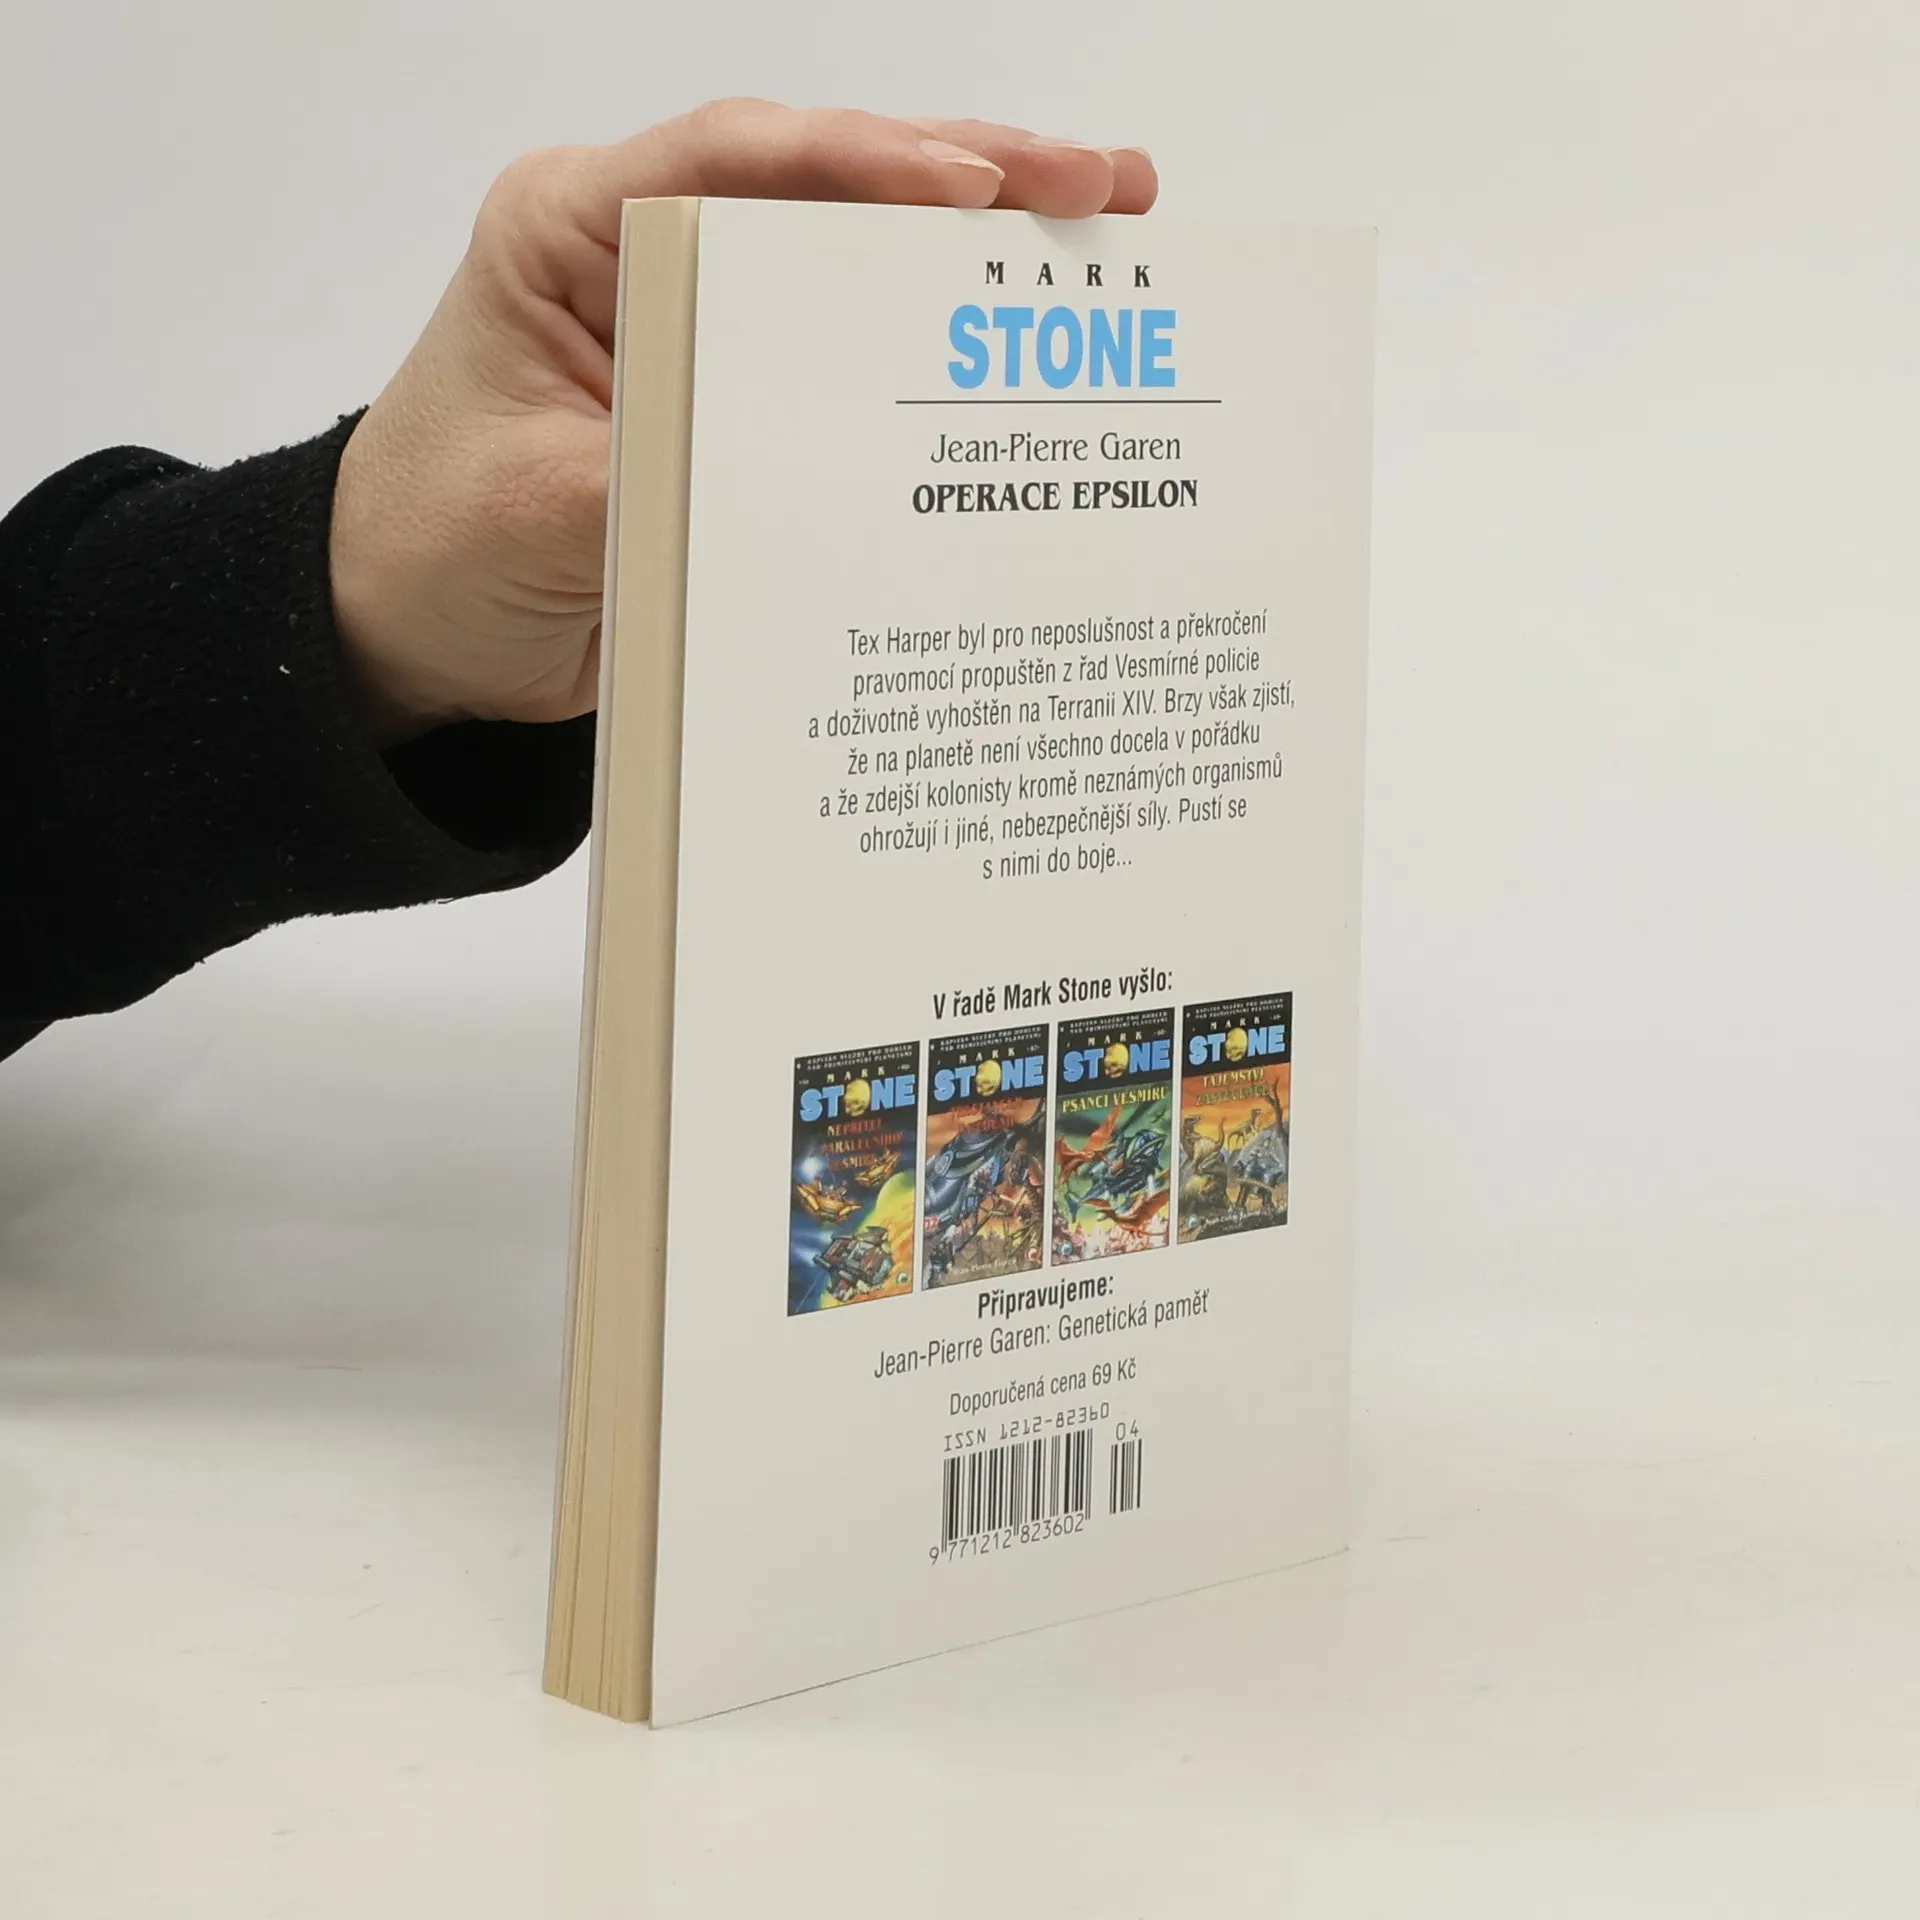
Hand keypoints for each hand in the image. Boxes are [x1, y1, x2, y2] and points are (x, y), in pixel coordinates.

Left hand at [328, 99, 1157, 743]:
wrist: (412, 634)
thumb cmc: (437, 549)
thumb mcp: (543, 511)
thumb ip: (667, 468)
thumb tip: (811, 466)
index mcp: (571, 232)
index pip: (731, 160)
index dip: (862, 163)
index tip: (975, 188)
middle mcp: (646, 254)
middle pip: (822, 188)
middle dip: (971, 179)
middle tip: (1106, 186)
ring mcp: (701, 322)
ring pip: (853, 260)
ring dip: (975, 256)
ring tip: (1108, 230)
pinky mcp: (736, 398)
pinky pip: (849, 359)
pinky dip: (935, 355)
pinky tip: (1023, 350)